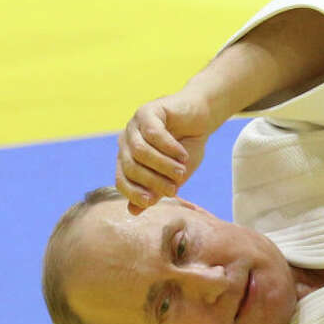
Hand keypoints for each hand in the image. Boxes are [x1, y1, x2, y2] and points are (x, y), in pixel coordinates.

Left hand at [116, 87, 216, 213]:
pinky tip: (183, 154)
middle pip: (130, 166)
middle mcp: (126, 143)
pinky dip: (169, 148)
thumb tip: (133, 211)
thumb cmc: (187, 146)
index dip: (134, 193)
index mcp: (128, 159)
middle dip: (153, 181)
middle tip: (174, 188)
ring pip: (140, 151)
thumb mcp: (174, 174)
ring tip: (181, 171)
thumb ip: (157, 190)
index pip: (122, 180)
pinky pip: (153, 133)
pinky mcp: (147, 111)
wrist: (201, 116)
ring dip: (162, 165)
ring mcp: (134, 126)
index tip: (152, 201)